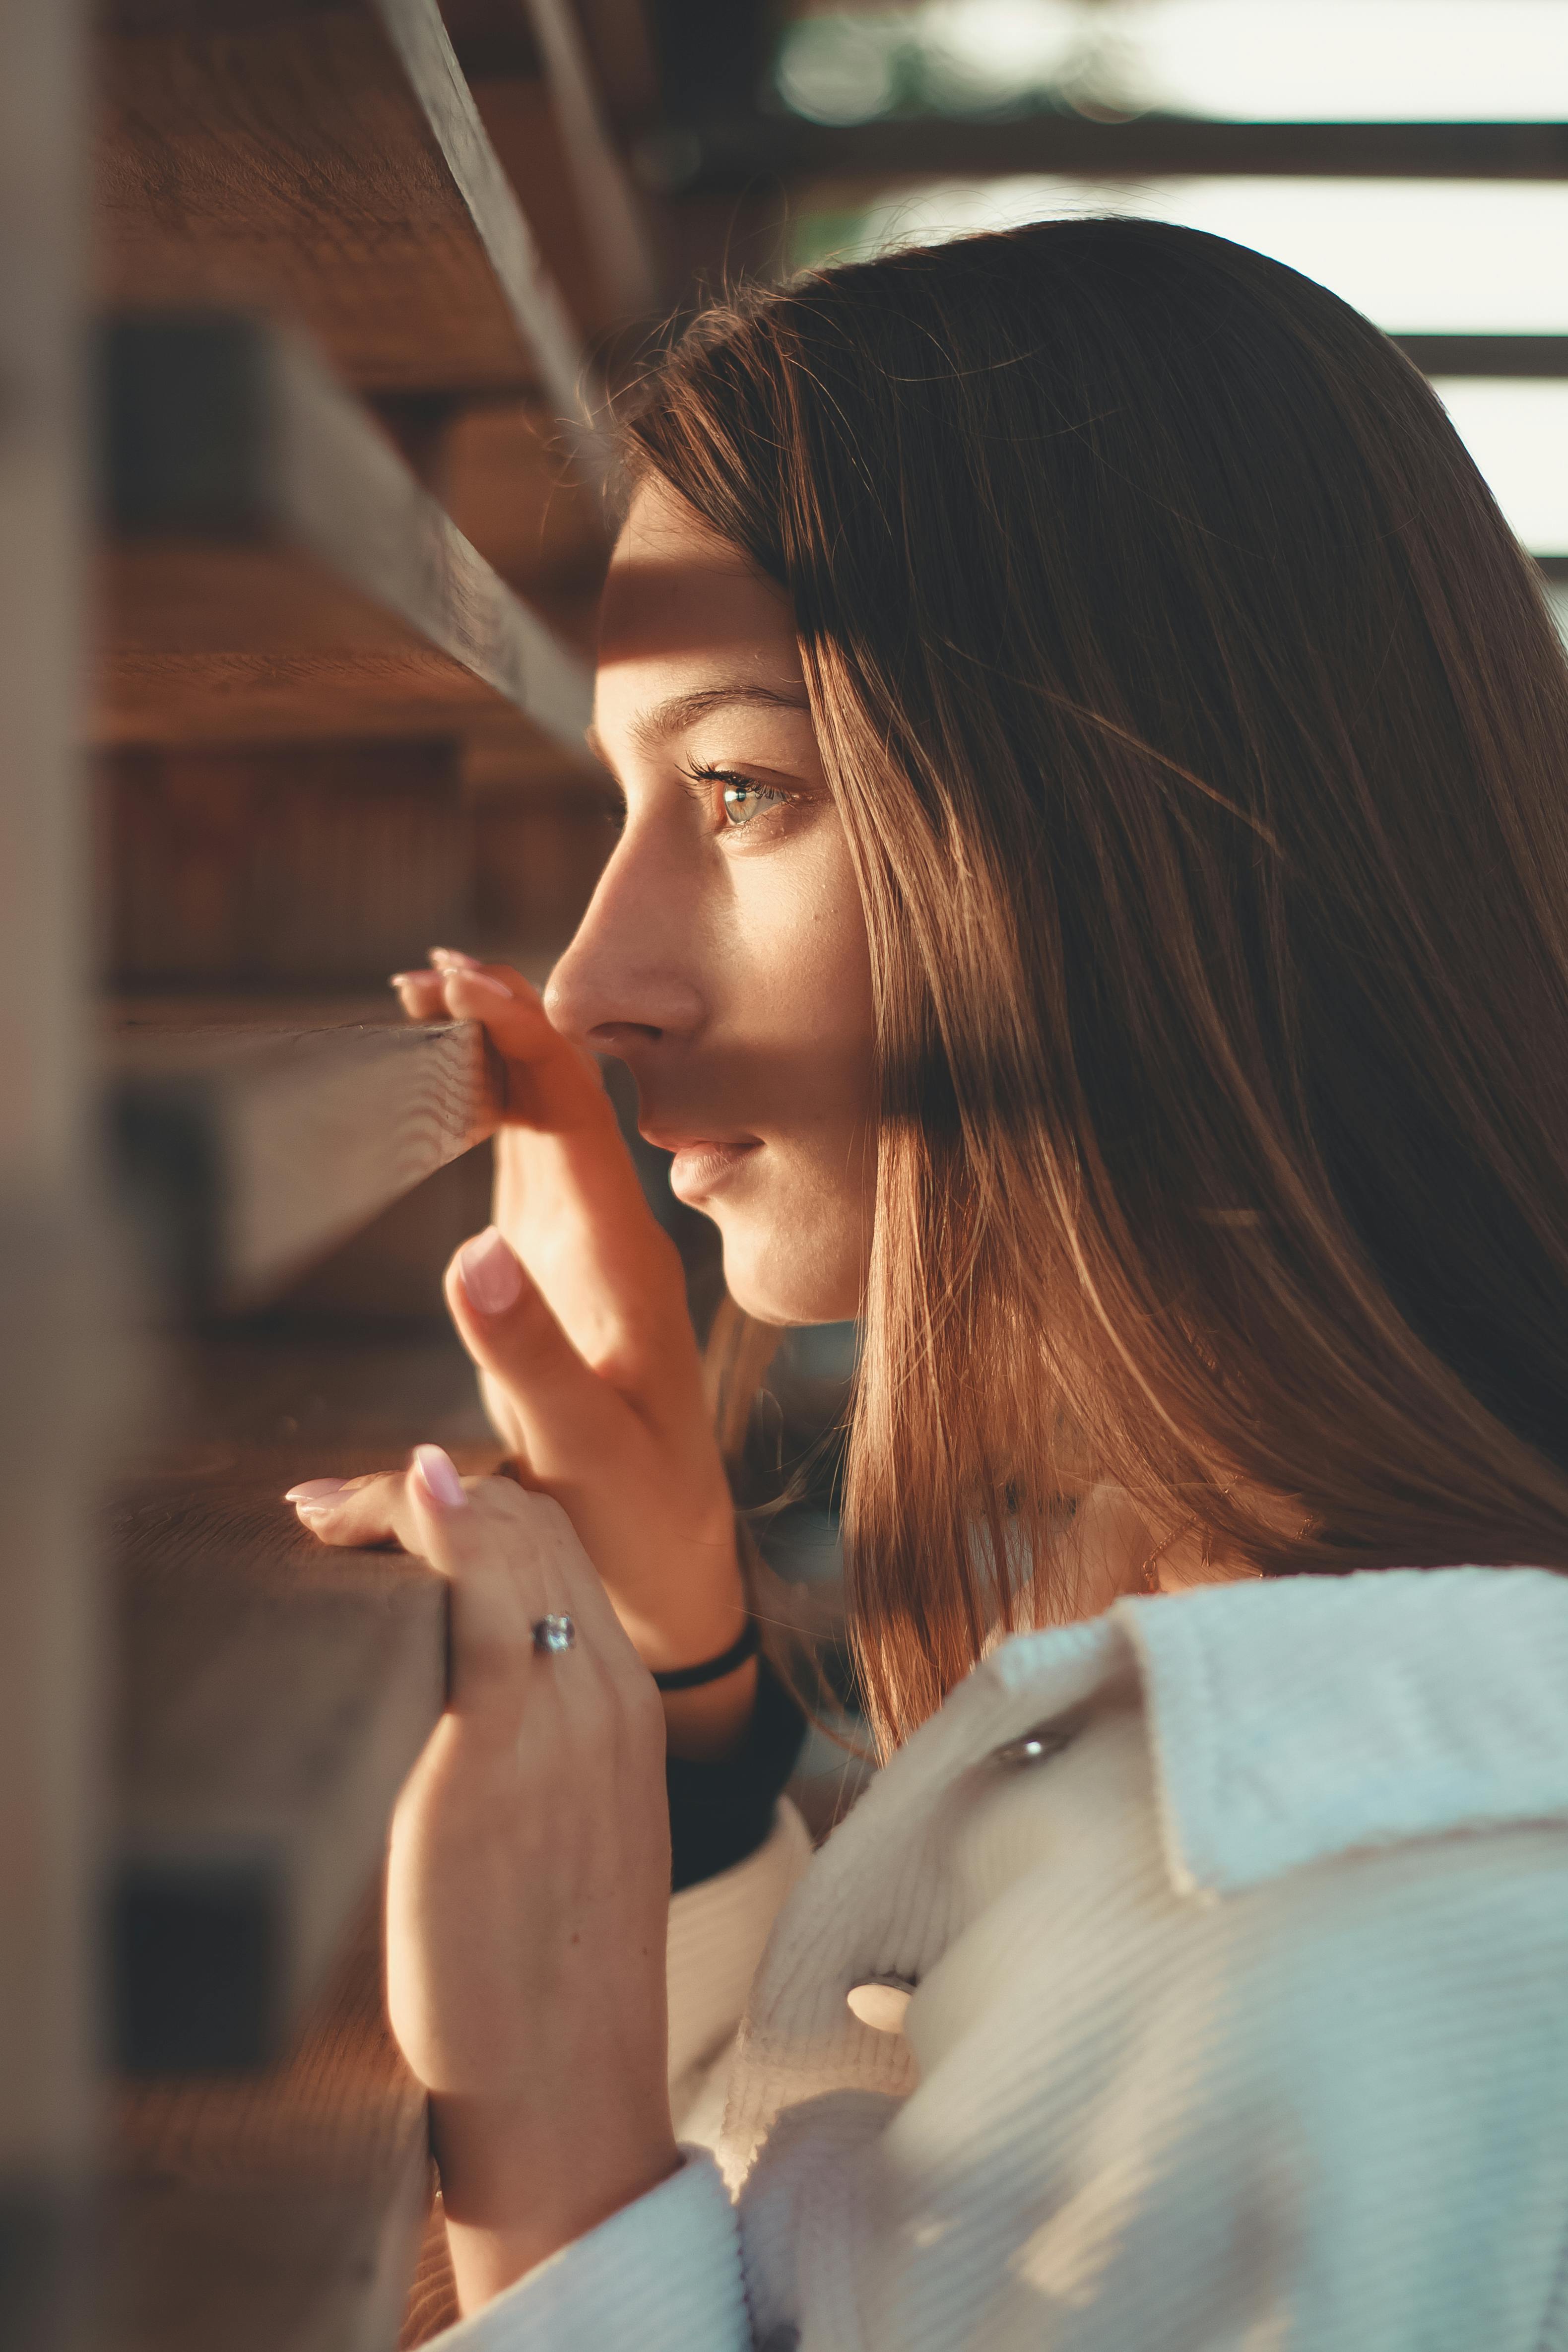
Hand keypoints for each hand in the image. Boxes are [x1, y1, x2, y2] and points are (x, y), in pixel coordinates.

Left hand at [322, 1447, 680, 2310]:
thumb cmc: (548, 1987)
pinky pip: (478, 1603)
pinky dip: (436, 1534)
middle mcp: (607, 1694)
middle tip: (329, 1510)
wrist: (568, 2093)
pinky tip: (395, 1506)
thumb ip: (540, 1755)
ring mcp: (562, 1719)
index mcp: (630, 1709)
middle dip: (424, 1492)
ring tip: (323, 1517)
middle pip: (530, 1524)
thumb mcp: (569, 1841)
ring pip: (505, 1541)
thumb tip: (465, 1710)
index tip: (387, 1510)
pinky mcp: (494, 1757)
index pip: (559, 1548)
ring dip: (404, 1505)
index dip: (469, 1507)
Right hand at [384, 951, 753, 1754]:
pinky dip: (486, 1115)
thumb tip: (471, 1252)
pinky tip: (450, 1097)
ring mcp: (585, 1257)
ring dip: (491, 1057)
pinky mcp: (558, 1284)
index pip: (571, 1113)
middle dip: (497, 1020)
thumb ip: (527, 1354)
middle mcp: (610, 1239)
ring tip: (427, 1004)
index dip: (517, 1033)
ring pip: (541, 1125)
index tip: (456, 972)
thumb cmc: (635, 1518)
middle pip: (557, 1097)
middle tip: (422, 970)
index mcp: (622, 1260)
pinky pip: (525, 1172)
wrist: (673, 1575)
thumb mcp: (580, 1446)